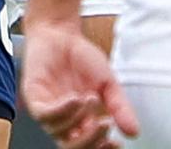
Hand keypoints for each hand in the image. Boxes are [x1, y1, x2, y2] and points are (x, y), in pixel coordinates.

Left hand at [22, 19, 139, 147]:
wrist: (61, 33)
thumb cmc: (81, 58)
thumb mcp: (107, 83)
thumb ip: (119, 106)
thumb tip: (134, 130)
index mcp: (82, 122)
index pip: (90, 146)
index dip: (102, 148)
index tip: (116, 143)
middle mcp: (65, 122)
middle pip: (74, 147)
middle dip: (91, 141)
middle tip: (105, 124)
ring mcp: (49, 112)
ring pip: (60, 134)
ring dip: (79, 119)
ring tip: (92, 98)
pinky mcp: (35, 100)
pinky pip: (46, 116)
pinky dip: (62, 111)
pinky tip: (75, 99)